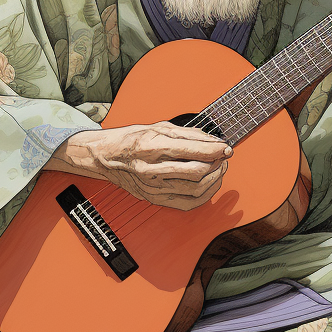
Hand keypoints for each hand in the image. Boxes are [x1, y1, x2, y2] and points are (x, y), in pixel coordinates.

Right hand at [47, 122, 231, 209]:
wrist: (105, 157)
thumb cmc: (130, 140)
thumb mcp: (159, 127)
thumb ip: (188, 134)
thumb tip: (213, 140)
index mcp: (153, 146)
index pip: (193, 151)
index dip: (216, 150)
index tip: (227, 148)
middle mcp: (152, 169)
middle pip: (196, 172)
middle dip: (216, 165)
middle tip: (223, 157)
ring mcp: (153, 187)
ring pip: (195, 190)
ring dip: (213, 180)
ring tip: (218, 169)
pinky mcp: (154, 199)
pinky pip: (187, 204)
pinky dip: (204, 196)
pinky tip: (209, 186)